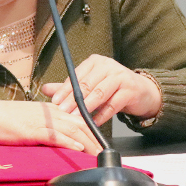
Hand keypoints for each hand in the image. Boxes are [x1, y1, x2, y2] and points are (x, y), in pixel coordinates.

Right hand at [0, 99, 101, 153]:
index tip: (102, 143)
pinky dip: (68, 141)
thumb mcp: (35, 119)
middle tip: (106, 152)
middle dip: (95, 139)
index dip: (93, 130)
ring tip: (98, 153)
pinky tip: (78, 147)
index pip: (79, 118)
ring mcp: (44, 121)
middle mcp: (52, 113)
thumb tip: (63, 138)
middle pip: (81, 123)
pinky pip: (55, 135)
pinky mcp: (34, 130)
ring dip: (88, 142)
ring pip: (73, 129)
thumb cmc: (10, 119)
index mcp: (53, 110)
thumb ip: (50, 127)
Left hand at [39, 54, 162, 126]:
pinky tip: (93, 123)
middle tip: (62, 112)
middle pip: (87, 84)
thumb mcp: (90, 85)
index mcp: (95, 61)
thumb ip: (69, 87)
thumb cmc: (112, 88)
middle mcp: (108, 65)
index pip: (76, 76)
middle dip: (73, 99)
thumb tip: (44, 89)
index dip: (65, 90)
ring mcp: (120, 76)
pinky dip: (102, 115)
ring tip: (76, 118)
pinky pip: (113, 105)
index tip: (54, 102)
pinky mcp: (130, 90)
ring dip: (86, 107)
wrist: (141, 92)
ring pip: (100, 93)